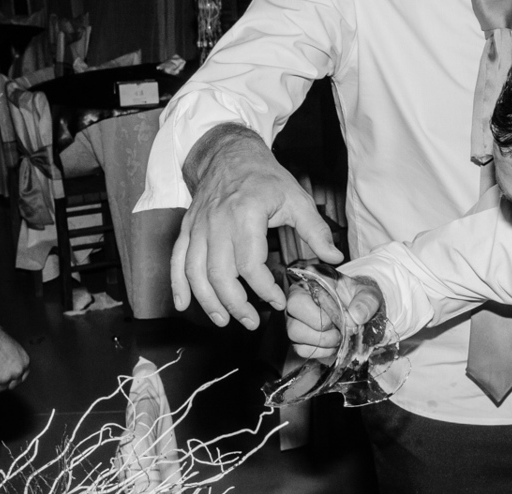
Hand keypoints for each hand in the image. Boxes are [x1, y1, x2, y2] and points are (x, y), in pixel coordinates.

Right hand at [0, 305, 29, 392]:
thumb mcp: (13, 347)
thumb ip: (15, 360)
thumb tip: (10, 368)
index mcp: (24, 363)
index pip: (22, 377)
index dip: (12, 377)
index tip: (5, 376)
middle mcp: (17, 372)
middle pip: (10, 385)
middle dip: (2, 381)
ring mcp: (4, 378)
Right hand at [172, 123, 343, 329]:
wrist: (230, 154)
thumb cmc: (264, 177)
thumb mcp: (296, 199)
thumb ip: (316, 231)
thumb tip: (334, 258)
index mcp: (246, 214)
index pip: (251, 264)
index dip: (264, 289)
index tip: (278, 301)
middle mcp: (218, 222)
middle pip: (220, 274)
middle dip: (235, 304)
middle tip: (252, 321)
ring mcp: (199, 226)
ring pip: (195, 272)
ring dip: (208, 301)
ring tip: (224, 321)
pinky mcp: (188, 228)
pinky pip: (177, 259)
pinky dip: (177, 284)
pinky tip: (182, 303)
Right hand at [284, 274, 382, 359]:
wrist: (358, 313)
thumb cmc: (358, 299)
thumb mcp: (368, 294)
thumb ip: (367, 301)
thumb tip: (356, 317)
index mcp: (311, 281)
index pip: (301, 290)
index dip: (321, 307)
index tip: (342, 314)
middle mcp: (298, 298)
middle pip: (292, 310)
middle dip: (320, 324)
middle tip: (340, 329)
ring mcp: (295, 319)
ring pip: (294, 332)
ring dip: (321, 340)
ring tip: (338, 338)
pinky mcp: (299, 339)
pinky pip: (301, 349)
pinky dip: (321, 351)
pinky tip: (333, 345)